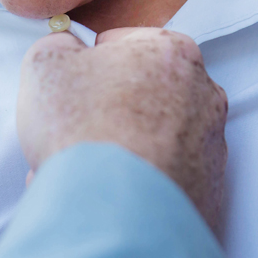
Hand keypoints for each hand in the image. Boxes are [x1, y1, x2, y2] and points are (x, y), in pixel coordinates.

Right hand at [18, 28, 227, 230]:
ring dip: (115, 154)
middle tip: (69, 139)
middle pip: (139, 96)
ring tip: (79, 176)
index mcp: (172, 51)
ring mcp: (211, 147)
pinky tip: (102, 200)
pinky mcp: (208, 194)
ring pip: (150, 142)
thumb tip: (67, 50)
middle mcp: (204, 95)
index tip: (69, 92)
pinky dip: (134, 188)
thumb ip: (58, 44)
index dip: (85, 67)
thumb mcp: (45, 63)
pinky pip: (161, 182)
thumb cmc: (84, 128)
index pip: (121, 44)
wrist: (117, 213)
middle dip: (102, 116)